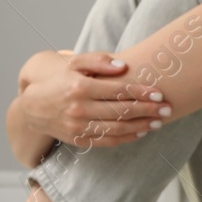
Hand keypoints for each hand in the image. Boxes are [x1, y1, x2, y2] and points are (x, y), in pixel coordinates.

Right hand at [16, 51, 169, 149]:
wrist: (34, 108)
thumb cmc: (59, 81)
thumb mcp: (74, 64)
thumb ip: (98, 60)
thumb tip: (123, 66)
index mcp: (80, 86)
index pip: (118, 90)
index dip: (141, 92)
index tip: (159, 93)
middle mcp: (79, 108)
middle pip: (121, 110)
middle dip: (147, 110)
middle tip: (167, 109)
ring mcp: (79, 126)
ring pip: (117, 128)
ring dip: (141, 126)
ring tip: (158, 122)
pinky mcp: (79, 140)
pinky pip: (108, 141)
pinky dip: (127, 138)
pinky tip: (141, 132)